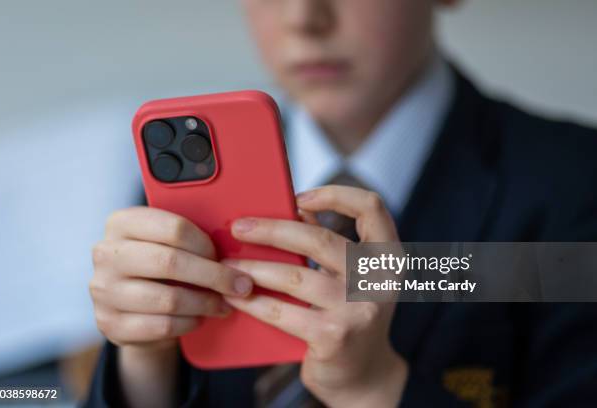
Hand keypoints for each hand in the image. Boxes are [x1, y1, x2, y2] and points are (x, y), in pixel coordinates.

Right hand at [89, 206, 252, 407]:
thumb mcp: (165, 242)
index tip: (224, 256)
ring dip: (205, 303)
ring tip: (224, 304)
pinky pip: (162, 326)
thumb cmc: (159, 266)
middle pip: (170, 262)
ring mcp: (104, 291)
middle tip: (240, 285)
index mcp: (121, 222)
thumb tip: (235, 245)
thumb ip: (188, 237)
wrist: (130, 306)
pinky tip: (199, 318)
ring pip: (169, 298)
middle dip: (214, 275)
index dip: (206, 244)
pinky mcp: (110, 324)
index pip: (173, 227)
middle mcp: (105, 254)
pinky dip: (189, 323)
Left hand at [223, 186, 408, 406]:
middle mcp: (377, 279)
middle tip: (240, 227)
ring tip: (228, 265)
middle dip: (271, 230)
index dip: (334, 195)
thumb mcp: (351, 278)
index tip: (299, 197)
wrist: (362, 375)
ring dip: (253, 268)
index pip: (371, 207)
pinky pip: (283, 312)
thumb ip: (328, 246)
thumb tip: (290, 212)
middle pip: (318, 239)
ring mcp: (357, 309)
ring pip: (294, 276)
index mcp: (386, 256)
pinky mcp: (333, 336)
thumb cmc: (349, 316)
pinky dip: (254, 303)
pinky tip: (236, 297)